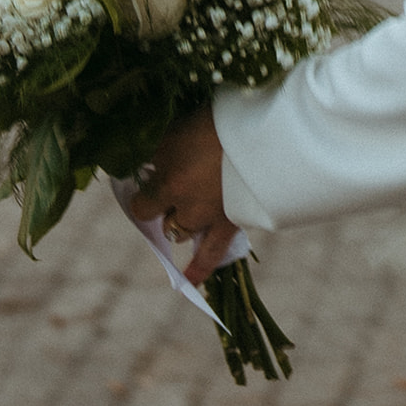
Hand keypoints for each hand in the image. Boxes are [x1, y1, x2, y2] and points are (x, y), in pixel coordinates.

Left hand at [129, 106, 237, 283]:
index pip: (141, 205)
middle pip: (164, 219)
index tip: (146, 181)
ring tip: (188, 208)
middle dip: (164, 206)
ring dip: (181, 222)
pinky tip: (190, 281)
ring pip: (182, 232)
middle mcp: (184, 208)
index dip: (141, 195)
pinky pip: (212, 253)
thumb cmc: (218, 124)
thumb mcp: (178, 131)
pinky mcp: (229, 222)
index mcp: (168, 185)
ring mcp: (207, 217)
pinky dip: (200, 268)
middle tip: (174, 186)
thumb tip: (146, 164)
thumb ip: (159, 152)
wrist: (264, 135)